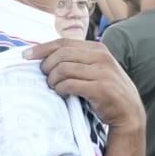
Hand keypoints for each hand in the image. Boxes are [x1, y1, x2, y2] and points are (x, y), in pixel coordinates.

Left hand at [28, 40, 144, 132]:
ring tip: (53, 87)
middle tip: (44, 77)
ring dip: (53, 80)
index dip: (42, 48)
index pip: (63, 43)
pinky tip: (61, 93)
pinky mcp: (101, 89)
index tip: (26, 56)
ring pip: (63, 69)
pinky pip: (70, 84)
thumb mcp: (95, 69)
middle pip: (61, 54)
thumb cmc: (105, 90)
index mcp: (97, 48)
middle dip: (46, 66)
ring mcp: (102, 72)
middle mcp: (101, 57)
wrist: (128, 112)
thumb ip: (77, 60)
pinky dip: (61, 89)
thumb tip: (45, 55)